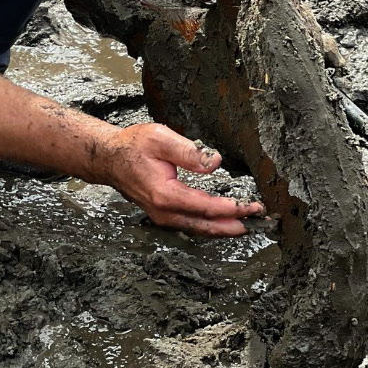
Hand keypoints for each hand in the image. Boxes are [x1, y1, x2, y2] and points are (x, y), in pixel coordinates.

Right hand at [90, 123, 262, 236]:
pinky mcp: (163, 215)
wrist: (108, 158)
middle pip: (206, 225)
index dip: (233, 209)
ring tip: (248, 225)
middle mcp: (164, 211)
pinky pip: (191, 225)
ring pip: (199, 229)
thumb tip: (215, 163)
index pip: (207, 207)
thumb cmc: (132, 146)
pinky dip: (210, 225)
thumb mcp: (161, 138)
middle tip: (259, 222)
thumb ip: (190, 151)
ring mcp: (162, 216)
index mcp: (166, 194)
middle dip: (234, 225)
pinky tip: (223, 223)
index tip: (252, 206)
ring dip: (224, 228)